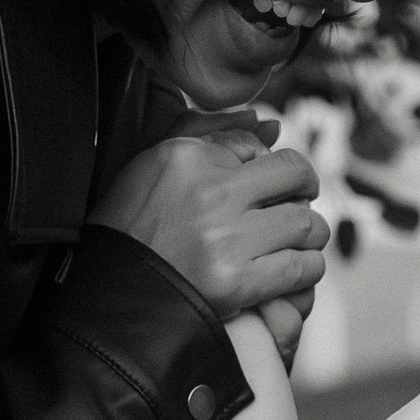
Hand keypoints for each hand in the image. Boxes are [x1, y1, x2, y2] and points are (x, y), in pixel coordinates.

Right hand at [94, 112, 328, 323]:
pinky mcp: (236, 282)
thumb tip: (268, 122)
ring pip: (305, 223)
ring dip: (309, 234)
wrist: (110, 296)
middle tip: (295, 208)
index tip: (263, 189)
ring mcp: (225, 238)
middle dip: (304, 192)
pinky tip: (293, 271)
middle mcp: (209, 192)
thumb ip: (208, 137)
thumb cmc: (131, 232)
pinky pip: (300, 266)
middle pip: (293, 176)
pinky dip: (306, 269)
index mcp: (186, 157)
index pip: (253, 145)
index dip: (265, 167)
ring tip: (295, 243)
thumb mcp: (154, 167)